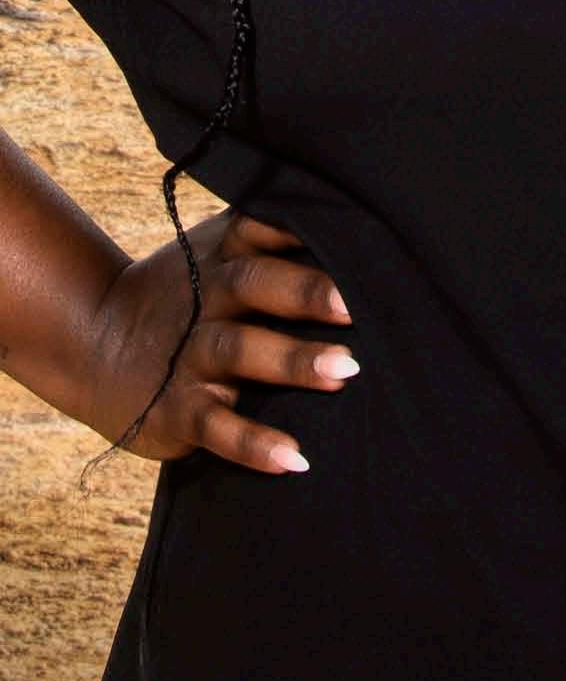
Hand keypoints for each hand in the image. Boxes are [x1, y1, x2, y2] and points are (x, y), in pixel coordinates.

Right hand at [81, 211, 355, 473]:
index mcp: (224, 255)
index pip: (265, 229)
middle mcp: (208, 299)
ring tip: (344, 370)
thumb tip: (359, 222)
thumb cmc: (184, 290)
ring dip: (292, 360)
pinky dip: (253, 443)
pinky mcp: (175, 409)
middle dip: (305, 293)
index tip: (358, 237)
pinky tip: (294, 458)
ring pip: (241, 350)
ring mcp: (189, 354)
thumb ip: (272, 236)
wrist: (90, 340)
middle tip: (355, 306)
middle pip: (257, 284)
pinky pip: (216, 427)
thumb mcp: (216, 251)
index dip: (303, 228)